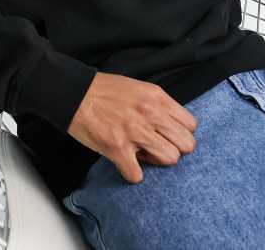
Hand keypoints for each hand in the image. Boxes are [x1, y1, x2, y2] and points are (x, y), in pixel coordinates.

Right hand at [67, 71, 197, 184]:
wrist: (74, 93)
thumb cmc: (104, 91)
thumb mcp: (138, 88)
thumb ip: (157, 105)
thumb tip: (171, 127)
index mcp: (156, 97)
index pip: (190, 125)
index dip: (180, 133)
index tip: (168, 135)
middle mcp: (150, 113)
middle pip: (186, 144)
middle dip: (173, 148)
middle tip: (156, 146)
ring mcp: (134, 131)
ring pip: (170, 159)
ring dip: (156, 161)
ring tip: (141, 153)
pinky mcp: (117, 148)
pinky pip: (138, 175)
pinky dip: (131, 172)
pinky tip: (124, 161)